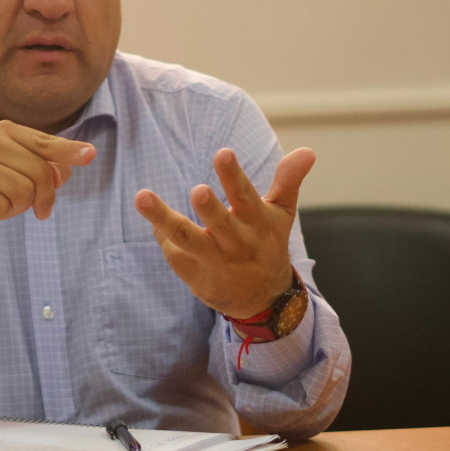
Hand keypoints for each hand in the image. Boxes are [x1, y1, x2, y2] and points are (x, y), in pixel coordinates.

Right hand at [0, 119, 94, 244]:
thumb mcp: (25, 174)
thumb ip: (49, 168)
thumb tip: (63, 172)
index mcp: (5, 131)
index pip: (45, 144)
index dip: (69, 151)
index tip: (90, 155)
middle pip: (40, 172)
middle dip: (43, 196)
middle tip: (36, 207)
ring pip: (23, 192)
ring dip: (19, 206)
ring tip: (3, 202)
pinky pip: (2, 208)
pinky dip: (1, 215)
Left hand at [134, 147, 314, 319]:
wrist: (263, 299)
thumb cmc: (267, 243)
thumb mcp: (281, 213)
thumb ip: (288, 180)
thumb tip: (307, 151)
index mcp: (257, 222)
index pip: (245, 196)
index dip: (234, 176)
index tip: (223, 153)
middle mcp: (236, 242)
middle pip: (219, 223)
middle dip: (208, 208)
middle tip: (197, 191)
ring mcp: (214, 260)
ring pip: (186, 239)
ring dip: (163, 219)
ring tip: (142, 197)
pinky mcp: (196, 275)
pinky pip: (174, 254)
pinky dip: (163, 237)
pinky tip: (155, 222)